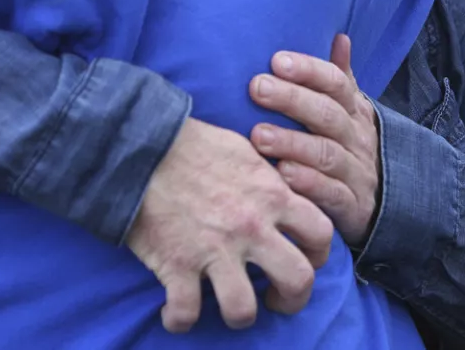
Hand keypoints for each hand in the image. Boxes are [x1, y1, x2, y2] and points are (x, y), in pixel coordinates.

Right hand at [126, 117, 333, 332]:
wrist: (143, 146)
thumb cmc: (194, 144)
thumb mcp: (246, 151)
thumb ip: (270, 178)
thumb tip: (283, 189)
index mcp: (273, 196)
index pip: (322, 234)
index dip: (319, 255)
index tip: (305, 261)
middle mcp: (251, 227)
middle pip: (298, 280)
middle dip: (293, 299)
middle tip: (276, 298)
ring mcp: (214, 250)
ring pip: (244, 309)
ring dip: (239, 316)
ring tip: (230, 307)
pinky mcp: (176, 265)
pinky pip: (185, 313)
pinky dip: (179, 320)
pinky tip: (176, 312)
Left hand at [250, 35, 380, 245]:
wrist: (384, 203)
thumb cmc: (349, 149)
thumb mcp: (350, 112)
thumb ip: (340, 77)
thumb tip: (340, 37)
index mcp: (354, 111)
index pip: (337, 83)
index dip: (309, 70)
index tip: (277, 60)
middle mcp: (357, 137)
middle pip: (327, 114)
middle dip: (292, 99)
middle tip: (257, 88)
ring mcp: (357, 172)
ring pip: (326, 153)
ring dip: (292, 142)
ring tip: (258, 135)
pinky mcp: (352, 206)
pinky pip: (331, 193)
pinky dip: (308, 183)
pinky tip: (282, 174)